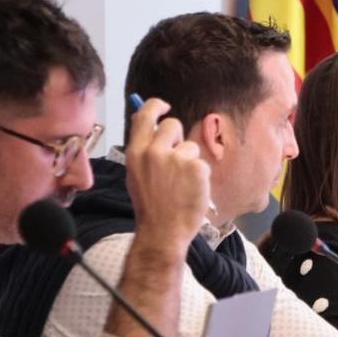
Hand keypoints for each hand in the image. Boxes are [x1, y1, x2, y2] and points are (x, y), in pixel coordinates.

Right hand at [123, 98, 210, 259]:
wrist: (163, 230)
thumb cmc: (150, 205)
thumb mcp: (136, 173)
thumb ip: (144, 148)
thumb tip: (150, 123)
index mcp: (136, 152)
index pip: (146, 115)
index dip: (156, 106)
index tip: (164, 106)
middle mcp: (155, 151)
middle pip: (173, 125)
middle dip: (177, 138)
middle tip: (175, 160)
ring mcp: (177, 159)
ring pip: (190, 146)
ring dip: (189, 161)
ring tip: (180, 183)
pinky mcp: (196, 167)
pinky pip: (201, 163)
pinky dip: (199, 176)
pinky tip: (190, 190)